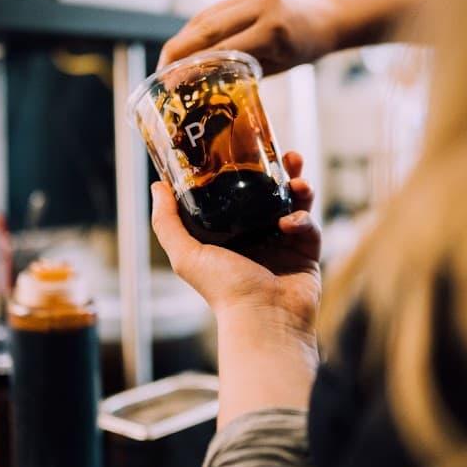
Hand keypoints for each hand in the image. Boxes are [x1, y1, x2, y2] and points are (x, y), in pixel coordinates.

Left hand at [151, 151, 320, 329]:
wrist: (264, 319)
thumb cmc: (223, 290)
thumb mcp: (186, 254)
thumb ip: (168, 222)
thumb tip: (157, 186)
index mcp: (228, 233)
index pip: (236, 193)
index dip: (243, 170)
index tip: (246, 148)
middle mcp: (256, 235)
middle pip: (270, 192)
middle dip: (280, 171)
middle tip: (286, 155)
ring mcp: (283, 243)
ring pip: (295, 202)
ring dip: (299, 186)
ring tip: (299, 180)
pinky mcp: (306, 252)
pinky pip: (309, 224)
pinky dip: (303, 218)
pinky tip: (291, 223)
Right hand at [157, 0, 337, 74]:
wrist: (329, 11)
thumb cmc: (308, 45)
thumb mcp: (282, 65)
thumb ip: (248, 71)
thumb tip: (210, 85)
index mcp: (272, 30)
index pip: (222, 49)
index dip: (193, 66)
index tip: (173, 84)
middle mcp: (257, 5)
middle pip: (205, 28)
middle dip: (176, 51)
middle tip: (160, 74)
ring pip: (204, 17)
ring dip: (182, 39)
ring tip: (167, 64)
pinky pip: (212, 11)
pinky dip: (195, 30)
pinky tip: (185, 46)